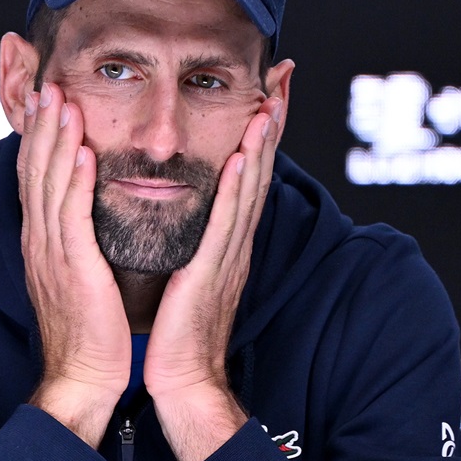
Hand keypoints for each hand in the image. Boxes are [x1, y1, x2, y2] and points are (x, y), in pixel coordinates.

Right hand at [18, 82, 131, 447]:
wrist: (84, 378)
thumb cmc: (91, 334)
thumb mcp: (78, 277)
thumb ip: (77, 242)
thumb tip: (86, 214)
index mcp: (43, 243)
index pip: (36, 178)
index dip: (40, 137)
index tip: (47, 100)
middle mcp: (40, 242)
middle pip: (36, 171)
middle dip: (42, 124)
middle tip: (48, 82)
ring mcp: (52, 253)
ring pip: (50, 184)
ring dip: (56, 139)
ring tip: (62, 99)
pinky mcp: (72, 268)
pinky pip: (71, 216)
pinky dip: (75, 180)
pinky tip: (81, 151)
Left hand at [145, 96, 285, 460]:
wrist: (182, 382)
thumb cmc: (178, 337)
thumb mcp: (188, 278)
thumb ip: (195, 246)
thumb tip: (190, 219)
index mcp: (226, 244)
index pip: (247, 177)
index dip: (259, 134)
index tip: (267, 92)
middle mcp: (235, 244)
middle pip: (260, 172)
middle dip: (271, 124)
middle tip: (281, 77)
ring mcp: (230, 257)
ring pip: (251, 189)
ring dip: (262, 143)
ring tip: (271, 101)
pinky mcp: (215, 272)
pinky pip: (229, 221)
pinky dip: (240, 186)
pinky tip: (245, 156)